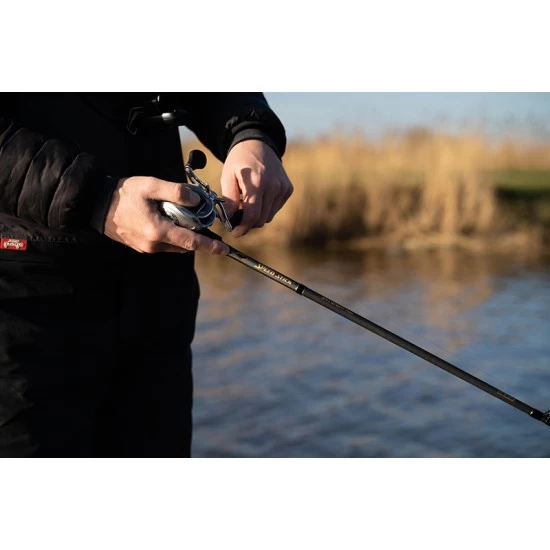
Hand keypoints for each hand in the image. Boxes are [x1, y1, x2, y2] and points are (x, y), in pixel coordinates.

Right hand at [104, 176, 228, 254]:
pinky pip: (164, 243)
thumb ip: (176, 192)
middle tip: (196, 215)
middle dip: (195, 232)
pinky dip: (171, 233)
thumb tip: (197, 201)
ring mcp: (147, 248)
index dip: (210, 246)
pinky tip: (164, 218)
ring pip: (175, 244)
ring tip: (176, 213)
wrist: (95, 204)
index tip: (224, 249)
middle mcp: (153, 245)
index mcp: (158, 232)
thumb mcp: (150, 186)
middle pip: (185, 243)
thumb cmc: (122, 194)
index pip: (191, 242)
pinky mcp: (142, 247)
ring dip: (182, 233)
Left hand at [220, 140, 292, 237]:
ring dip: (256, 216)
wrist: (258, 144)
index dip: (242, 228)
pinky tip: (258, 197)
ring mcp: (283, 188)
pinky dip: (265, 209)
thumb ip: (229, 199)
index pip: (252, 215)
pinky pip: (275, 209)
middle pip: (261, 219)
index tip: (235, 232)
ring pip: (268, 216)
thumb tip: (229, 219)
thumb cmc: (239, 161)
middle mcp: (274, 186)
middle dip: (248, 223)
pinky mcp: (288, 189)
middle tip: (237, 216)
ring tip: (246, 204)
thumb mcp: (227, 176)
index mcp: (257, 182)